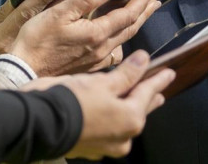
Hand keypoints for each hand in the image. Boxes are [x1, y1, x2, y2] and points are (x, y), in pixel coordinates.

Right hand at [7, 0, 160, 76]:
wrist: (23, 71)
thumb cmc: (36, 43)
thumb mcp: (58, 13)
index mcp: (97, 34)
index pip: (128, 15)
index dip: (140, 1)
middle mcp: (101, 49)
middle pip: (131, 28)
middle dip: (144, 12)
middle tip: (153, 1)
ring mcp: (96, 60)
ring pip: (123, 39)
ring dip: (134, 24)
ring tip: (140, 14)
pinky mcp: (88, 66)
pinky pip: (112, 51)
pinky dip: (120, 38)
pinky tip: (118, 37)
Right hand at [60, 51, 174, 159]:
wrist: (38, 123)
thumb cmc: (72, 101)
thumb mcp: (103, 82)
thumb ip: (127, 74)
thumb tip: (144, 61)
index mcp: (131, 119)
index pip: (149, 93)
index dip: (159, 80)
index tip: (169, 73)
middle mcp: (122, 137)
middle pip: (138, 110)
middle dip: (147, 97)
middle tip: (159, 89)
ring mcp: (106, 145)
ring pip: (123, 120)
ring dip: (129, 107)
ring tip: (136, 97)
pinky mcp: (89, 146)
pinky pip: (107, 128)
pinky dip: (110, 116)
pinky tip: (110, 109)